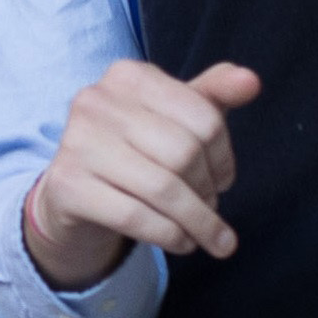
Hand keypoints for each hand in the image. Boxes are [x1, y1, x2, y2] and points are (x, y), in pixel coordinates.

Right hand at [24, 60, 261, 291]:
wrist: (74, 194)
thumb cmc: (135, 151)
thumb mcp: (174, 118)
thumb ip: (213, 96)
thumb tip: (251, 81)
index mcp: (128, 76)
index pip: (204, 117)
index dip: (224, 157)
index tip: (223, 180)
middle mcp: (96, 100)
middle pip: (184, 153)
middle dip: (208, 191)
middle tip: (211, 209)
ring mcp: (76, 142)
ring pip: (163, 189)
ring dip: (198, 223)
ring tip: (210, 237)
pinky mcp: (66, 185)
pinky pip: (136, 217)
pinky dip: (170, 236)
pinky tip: (181, 241)